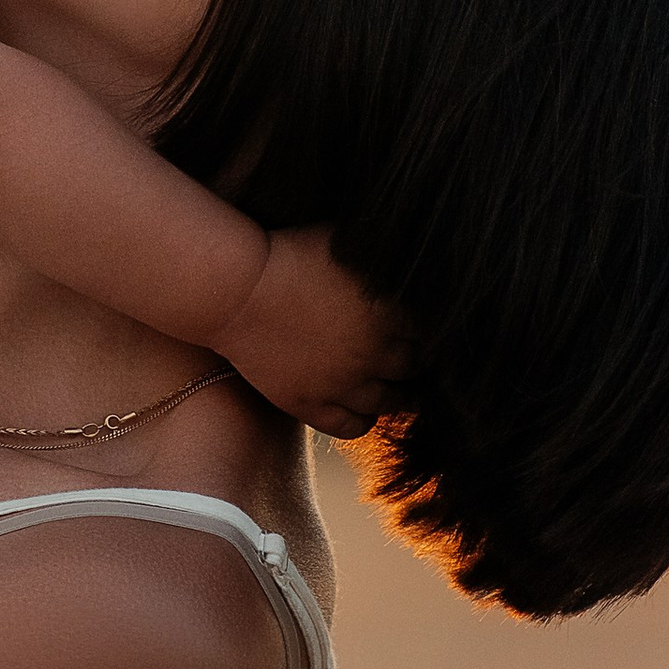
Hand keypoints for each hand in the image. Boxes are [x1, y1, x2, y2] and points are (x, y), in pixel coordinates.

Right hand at [219, 226, 409, 438]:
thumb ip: (382, 254)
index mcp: (388, 311)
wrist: (236, 288)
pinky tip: (364, 407)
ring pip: (391, 400)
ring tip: (400, 387)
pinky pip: (353, 426)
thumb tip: (409, 251)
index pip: (432, 328)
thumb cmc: (288, 253)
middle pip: (415, 365)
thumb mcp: (346, 242)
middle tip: (414, 353)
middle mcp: (374, 352)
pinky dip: (366, 419)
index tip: (423, 324)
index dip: (430, 326)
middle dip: (418, 358)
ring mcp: (343, 383)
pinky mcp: (311, 404)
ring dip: (400, 394)